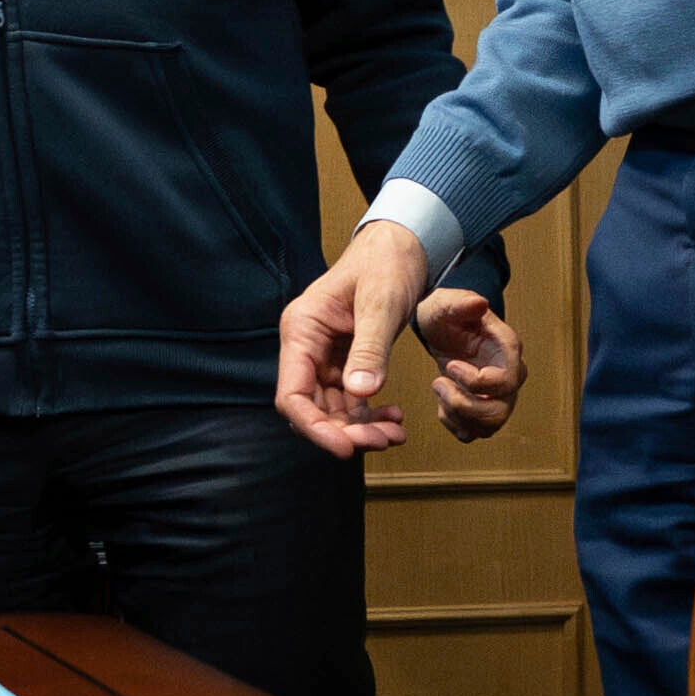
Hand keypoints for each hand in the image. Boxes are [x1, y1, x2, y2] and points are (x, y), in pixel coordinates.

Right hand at [275, 218, 427, 456]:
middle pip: (311, 407)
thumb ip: (370, 348)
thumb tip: (361, 393)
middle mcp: (306, 346)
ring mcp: (324, 357)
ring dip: (360, 429)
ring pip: (331, 409)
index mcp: (301, 329)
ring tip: (395, 434)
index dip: (314, 426)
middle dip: (344, 431)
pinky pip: (350, 400)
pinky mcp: (345, 362)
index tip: (345, 448)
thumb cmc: (386, 264)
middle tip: (384, 440)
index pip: (292, 393)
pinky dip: (369, 416)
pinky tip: (394, 418)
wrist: (402, 247)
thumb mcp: (381, 303)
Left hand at [416, 289, 525, 441]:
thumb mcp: (446, 303)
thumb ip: (461, 303)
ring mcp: (499, 396)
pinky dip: (454, 424)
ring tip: (439, 388)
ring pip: (489, 426)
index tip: (450, 365)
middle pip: (499, 411)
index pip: (505, 380)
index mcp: (507, 349)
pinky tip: (442, 402)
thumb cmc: (447, 313)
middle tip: (438, 382)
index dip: (475, 381)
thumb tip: (479, 303)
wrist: (442, 327)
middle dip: (463, 404)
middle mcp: (510, 376)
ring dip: (457, 415)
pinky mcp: (483, 410)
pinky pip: (474, 433)